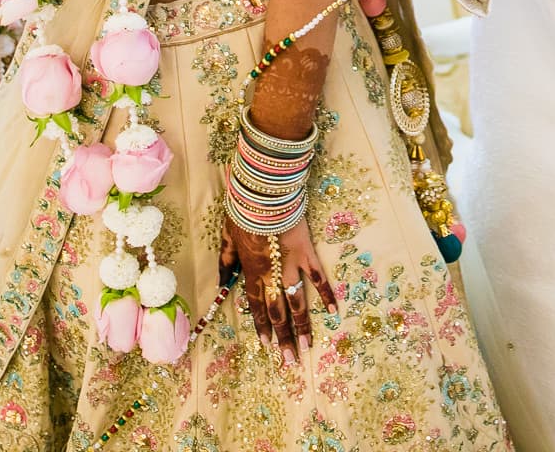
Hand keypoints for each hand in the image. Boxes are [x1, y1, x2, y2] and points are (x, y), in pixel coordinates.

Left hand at [226, 214, 337, 366]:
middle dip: (282, 337)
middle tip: (289, 360)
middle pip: (277, 312)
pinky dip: (326, 295)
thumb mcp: (226, 238)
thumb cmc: (243, 214)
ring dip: (301, 326)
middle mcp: (271, 276)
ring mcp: (291, 267)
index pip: (256, 307)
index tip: (267, 346)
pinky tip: (332, 313)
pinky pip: (318, 277)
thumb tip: (222, 282)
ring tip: (306, 346)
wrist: (264, 195)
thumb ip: (226, 261)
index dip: (262, 327)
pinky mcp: (306, 254)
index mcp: (251, 273)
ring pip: (297, 302)